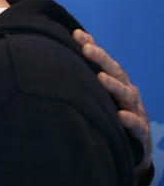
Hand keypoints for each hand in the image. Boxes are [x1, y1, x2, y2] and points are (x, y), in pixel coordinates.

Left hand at [73, 29, 151, 177]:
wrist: (129, 150)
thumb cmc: (107, 117)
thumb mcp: (94, 98)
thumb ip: (78, 80)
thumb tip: (47, 58)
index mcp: (115, 83)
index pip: (103, 62)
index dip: (92, 47)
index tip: (76, 34)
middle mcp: (126, 94)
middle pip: (115, 73)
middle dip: (101, 60)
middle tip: (86, 49)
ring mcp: (134, 112)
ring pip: (127, 96)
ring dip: (114, 86)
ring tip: (100, 78)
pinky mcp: (139, 134)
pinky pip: (136, 127)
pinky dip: (129, 120)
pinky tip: (119, 116)